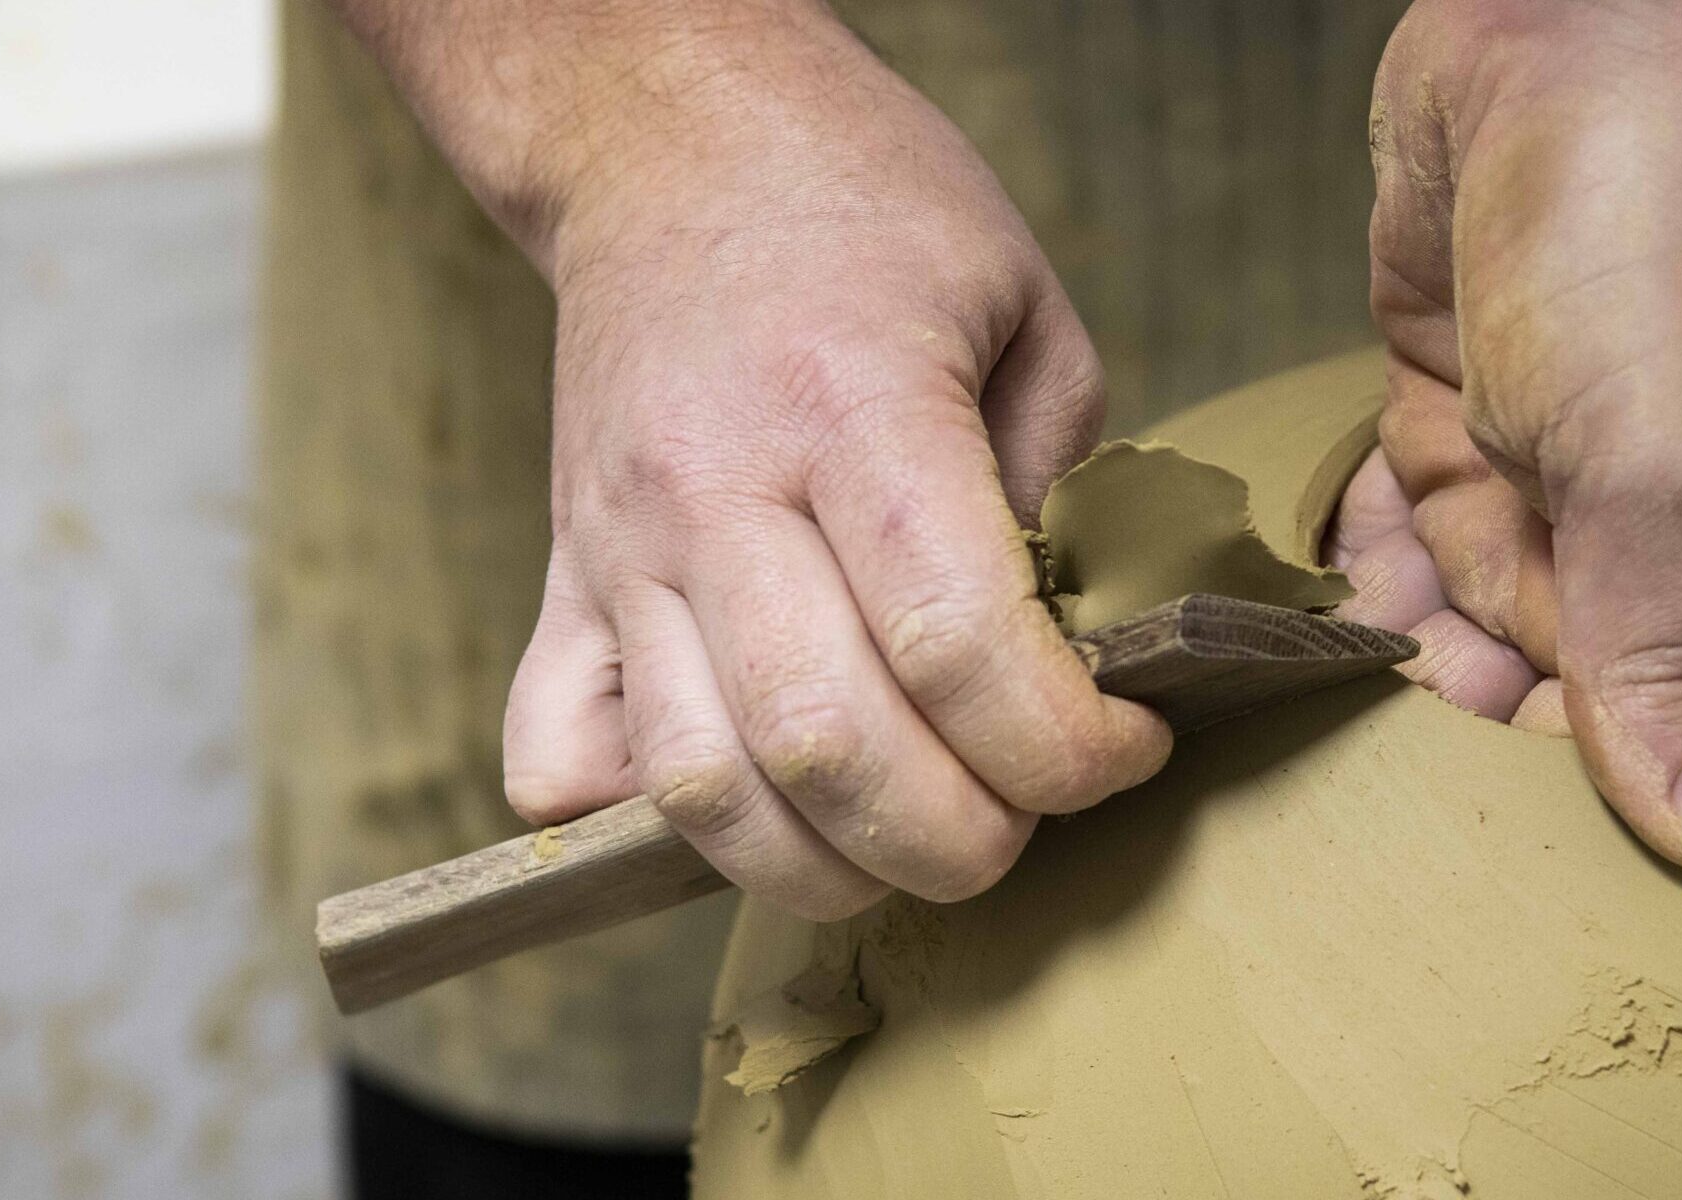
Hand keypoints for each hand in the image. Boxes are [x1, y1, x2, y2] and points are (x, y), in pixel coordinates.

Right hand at [338, 0, 1170, 917]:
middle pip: (827, 749)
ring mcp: (618, 546)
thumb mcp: (1025, 309)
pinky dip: (647, 826)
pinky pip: (559, 761)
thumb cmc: (866, 208)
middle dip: (960, 839)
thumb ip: (1057, 491)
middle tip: (1025, 812)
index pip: (955, 646)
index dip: (1065, 747)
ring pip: (699, 789)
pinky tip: (751, 796)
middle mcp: (715, 489)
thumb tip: (1062, 664)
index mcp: (853, 406)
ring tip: (907, 832)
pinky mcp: (563, 580)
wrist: (669, 138)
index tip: (1123, 746)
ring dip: (825, 866)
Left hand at [1353, 0, 1681, 869]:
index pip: (1656, 739)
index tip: (1458, 841)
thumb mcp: (1658, 466)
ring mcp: (1548, 463)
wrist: (1576, 26)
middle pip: (1543, 684)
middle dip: (1450, 718)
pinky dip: (1353, 557)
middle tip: (1343, 754)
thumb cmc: (1659, 234)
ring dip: (1386, 647)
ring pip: (1455, 609)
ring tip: (1293, 692)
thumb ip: (1660, 655)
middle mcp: (1647, 529)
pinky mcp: (1456, 400)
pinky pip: (1397, 520)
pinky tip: (1295, 603)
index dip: (1560, 792)